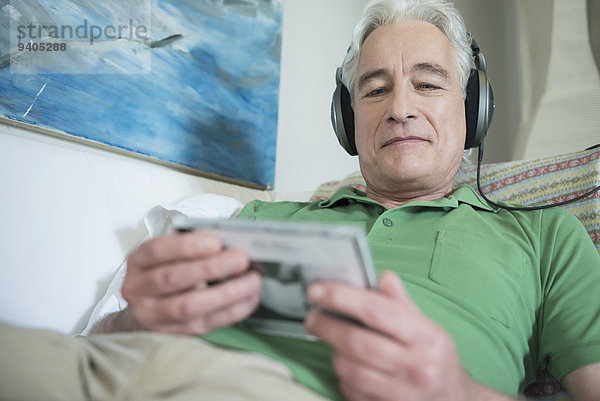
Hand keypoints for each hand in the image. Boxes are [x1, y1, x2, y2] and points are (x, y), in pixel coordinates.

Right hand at [121, 230, 261, 334]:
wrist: (147, 305)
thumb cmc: (166, 268)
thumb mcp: (170, 251)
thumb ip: (193, 244)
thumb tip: (228, 242)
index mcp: (138, 261)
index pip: (158, 251)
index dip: (187, 247)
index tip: (216, 242)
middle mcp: (139, 289)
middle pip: (174, 279)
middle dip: (211, 268)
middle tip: (241, 259)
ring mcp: (153, 315)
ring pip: (189, 306)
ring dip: (226, 293)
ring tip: (252, 281)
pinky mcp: (173, 334)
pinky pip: (204, 324)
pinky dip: (231, 311)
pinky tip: (249, 299)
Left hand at [304, 271, 485, 400]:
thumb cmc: (435, 358)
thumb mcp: (427, 327)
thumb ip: (401, 303)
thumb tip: (383, 277)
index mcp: (427, 337)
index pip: (376, 310)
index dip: (341, 297)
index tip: (317, 290)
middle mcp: (416, 367)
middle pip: (356, 342)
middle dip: (326, 326)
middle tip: (312, 316)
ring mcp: (402, 394)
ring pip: (349, 368)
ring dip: (335, 352)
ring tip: (335, 342)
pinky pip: (350, 391)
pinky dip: (344, 376)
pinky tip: (351, 367)